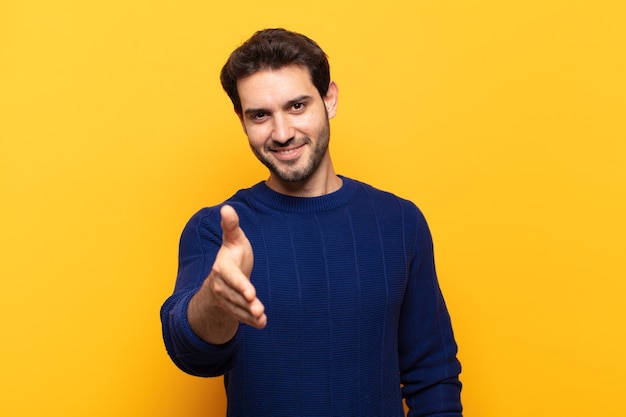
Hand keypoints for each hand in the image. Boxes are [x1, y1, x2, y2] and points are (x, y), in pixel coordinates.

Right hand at [188, 205, 265, 343]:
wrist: (223, 275)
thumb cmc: (232, 254)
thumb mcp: (233, 239)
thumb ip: (231, 226)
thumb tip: (226, 208)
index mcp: (222, 268)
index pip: (231, 278)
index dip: (241, 285)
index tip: (251, 293)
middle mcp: (221, 285)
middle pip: (235, 296)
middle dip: (247, 304)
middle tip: (259, 309)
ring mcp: (226, 299)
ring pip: (238, 308)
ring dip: (249, 314)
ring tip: (262, 318)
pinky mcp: (232, 309)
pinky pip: (241, 316)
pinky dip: (250, 321)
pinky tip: (262, 324)